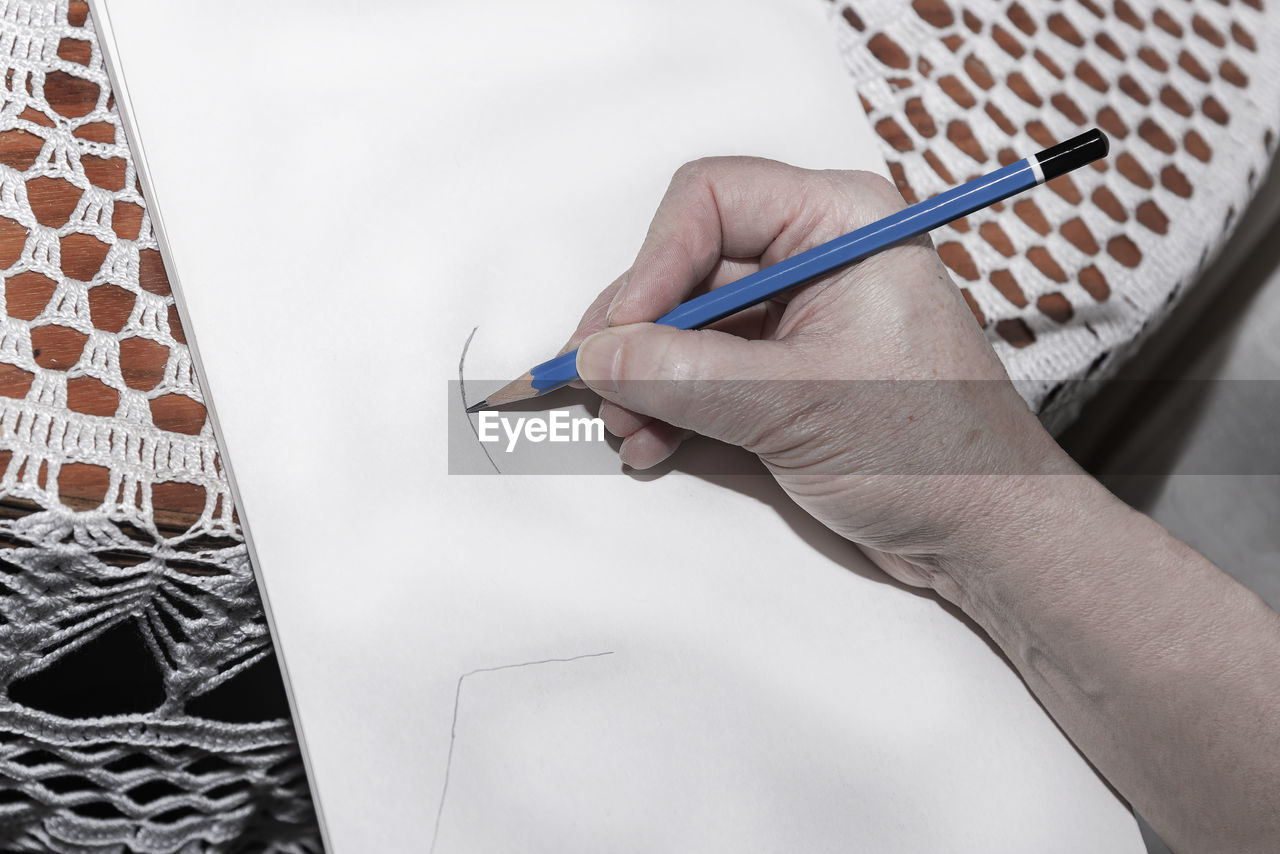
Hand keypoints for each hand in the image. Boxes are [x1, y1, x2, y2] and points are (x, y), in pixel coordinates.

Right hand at [565, 157, 1077, 587]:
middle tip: (597, 384)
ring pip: (682, 326)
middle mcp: (811, 261)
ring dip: (643, 378)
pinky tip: (653, 444)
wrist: (981, 537)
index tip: (620, 333)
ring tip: (629, 429)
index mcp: (839, 225)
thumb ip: (690, 376)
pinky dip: (666, 407)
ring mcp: (793, 322)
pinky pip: (698, 374)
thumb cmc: (937, 454)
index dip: (654, 263)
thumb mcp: (801, 405)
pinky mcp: (778, 377)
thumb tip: (601, 357)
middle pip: (686, 265)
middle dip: (638, 332)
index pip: (712, 200)